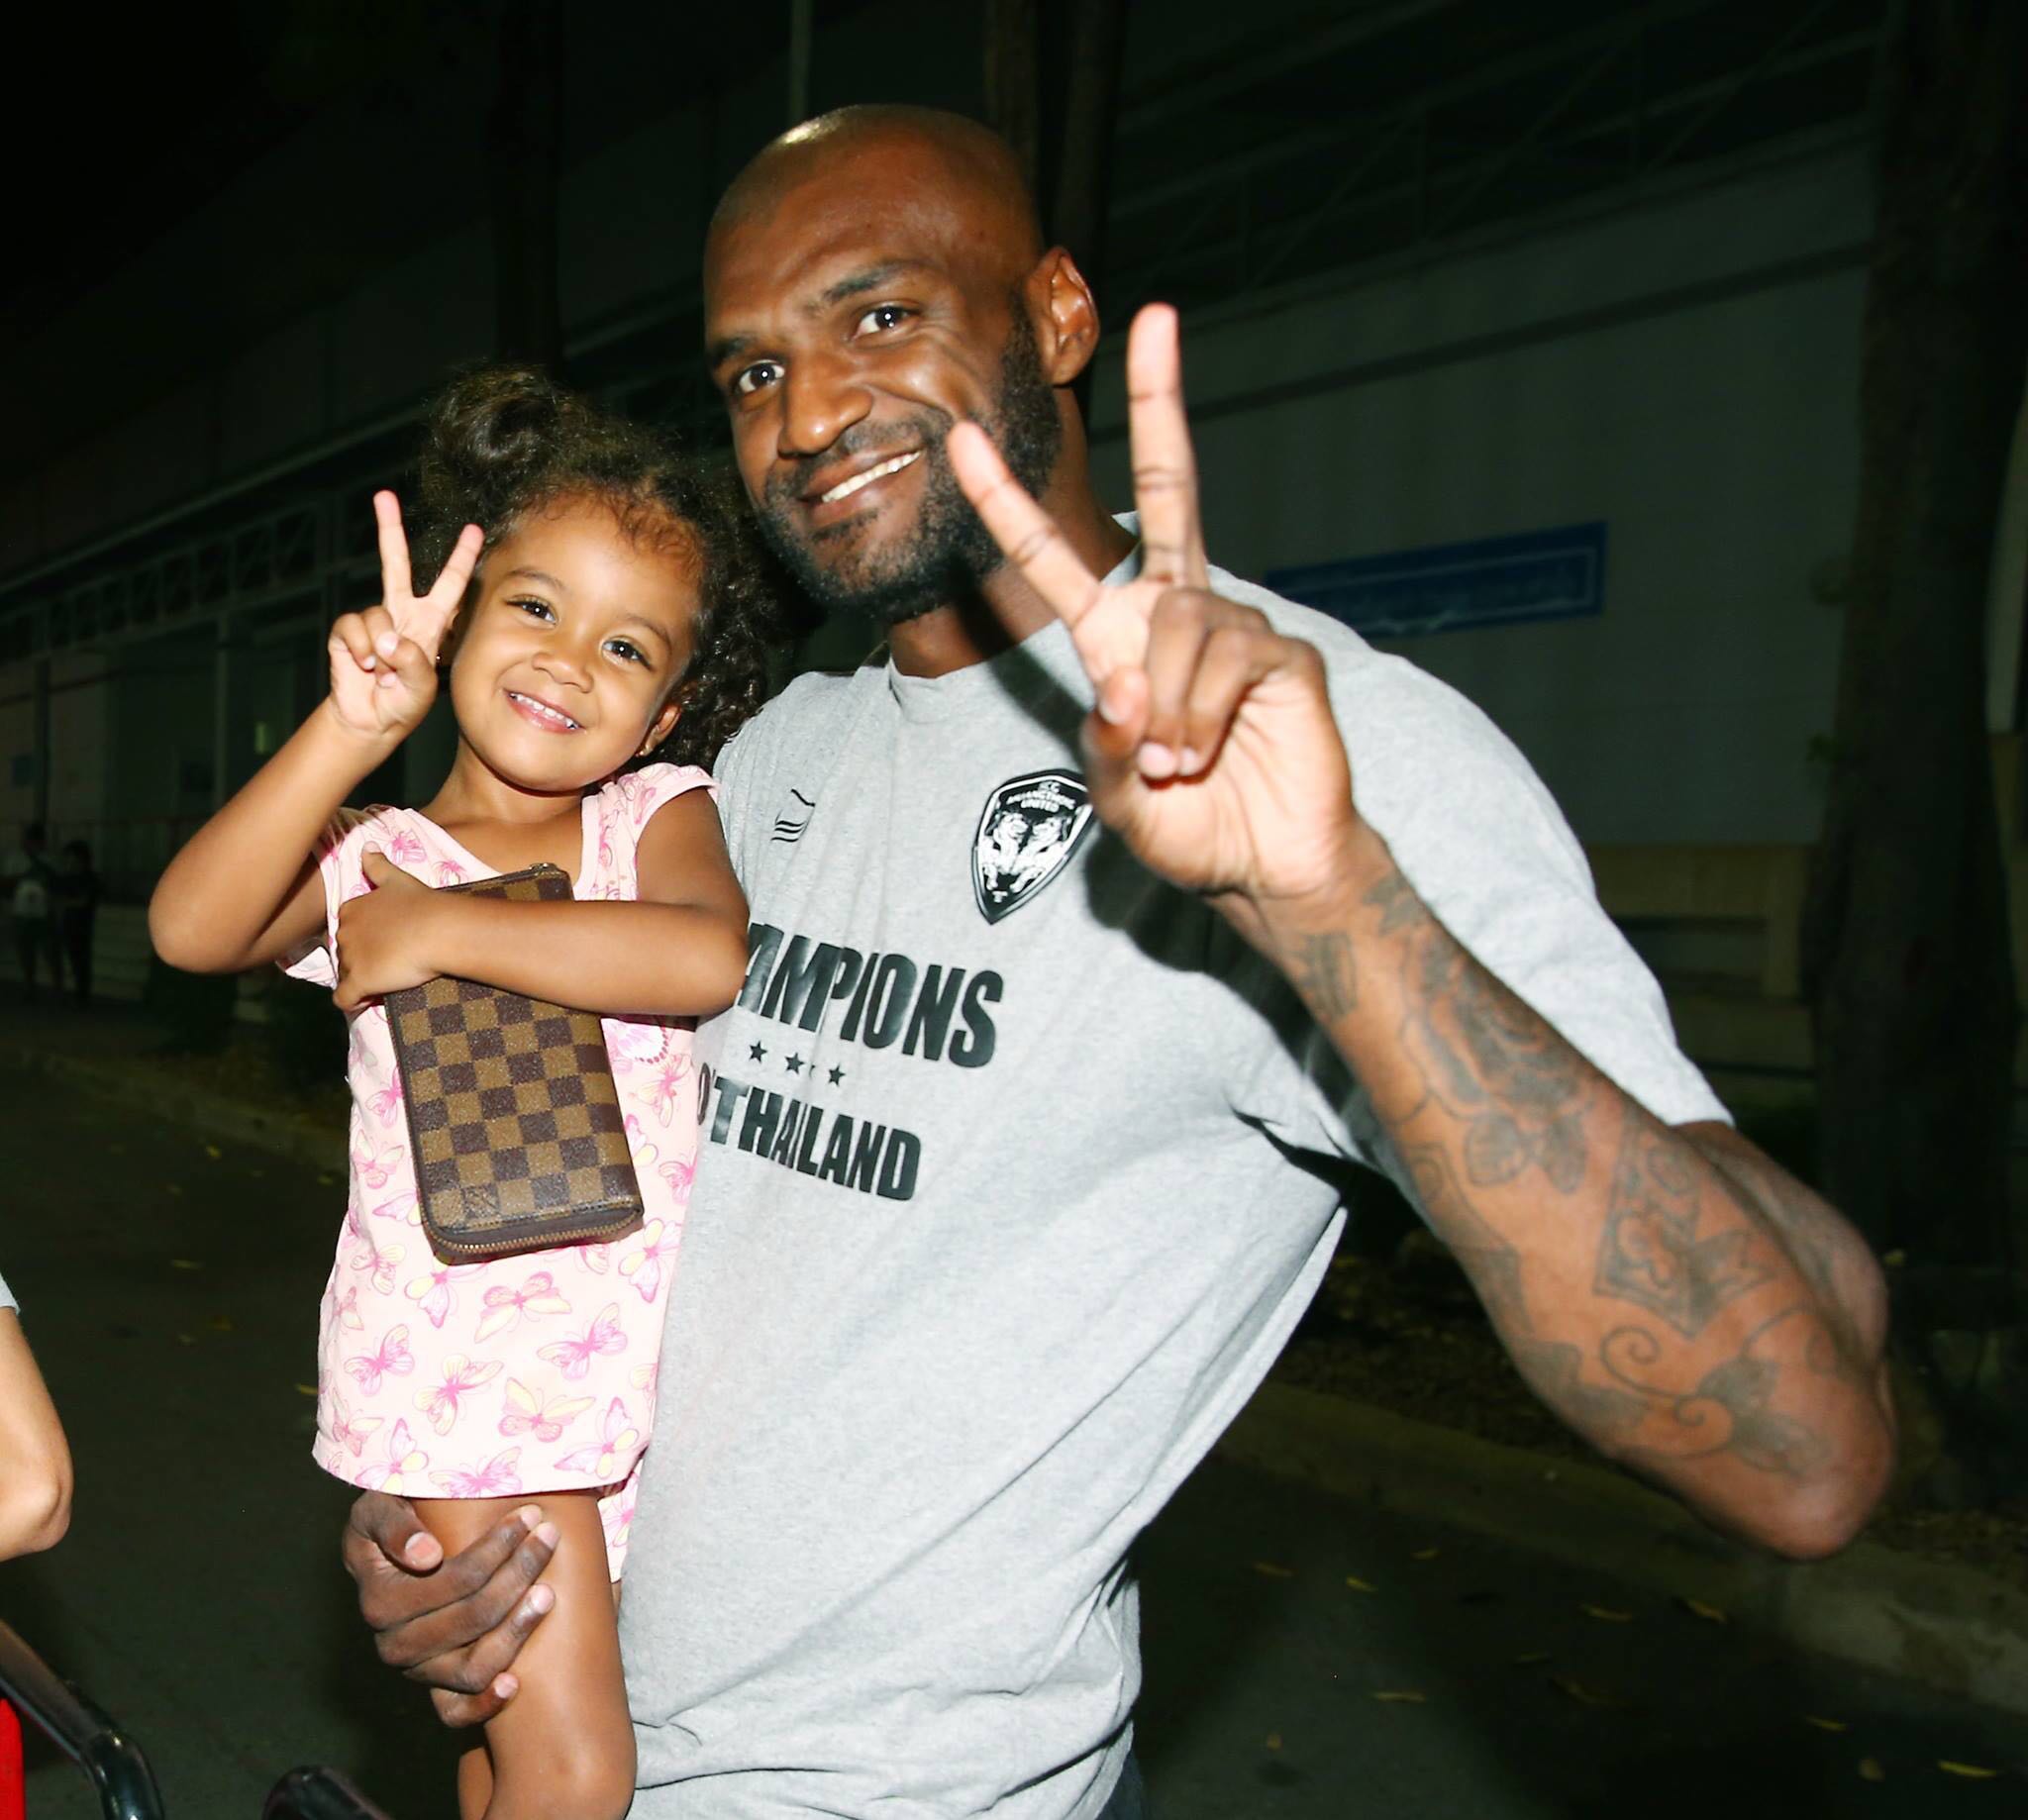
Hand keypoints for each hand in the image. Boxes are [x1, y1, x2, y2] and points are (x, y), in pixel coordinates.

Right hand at [326, 493, 482, 742]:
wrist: (371, 720)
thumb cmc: (405, 704)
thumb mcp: (423, 689)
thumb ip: (414, 664)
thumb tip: (388, 641)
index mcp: (431, 623)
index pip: (450, 584)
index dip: (462, 558)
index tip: (475, 529)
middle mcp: (401, 614)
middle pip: (395, 564)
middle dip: (389, 529)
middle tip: (384, 496)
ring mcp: (373, 621)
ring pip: (376, 612)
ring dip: (380, 648)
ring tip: (384, 673)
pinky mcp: (346, 632)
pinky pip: (353, 627)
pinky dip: (359, 650)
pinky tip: (364, 667)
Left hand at [333, 851, 441, 1009]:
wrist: (439, 929)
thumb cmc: (424, 903)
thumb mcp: (399, 879)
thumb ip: (378, 865)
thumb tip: (367, 846)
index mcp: (351, 909)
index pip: (348, 928)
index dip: (366, 939)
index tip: (388, 944)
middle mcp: (344, 932)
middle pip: (345, 953)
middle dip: (363, 959)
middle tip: (392, 962)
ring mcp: (350, 958)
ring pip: (346, 974)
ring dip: (362, 980)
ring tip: (389, 980)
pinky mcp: (359, 981)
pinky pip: (344, 999)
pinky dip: (353, 1002)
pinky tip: (368, 1000)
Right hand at [342, 1491, 557, 1726]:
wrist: (385, 1554)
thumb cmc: (389, 1520)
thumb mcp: (377, 1509)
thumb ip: (393, 1524)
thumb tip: (425, 1555)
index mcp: (380, 1601)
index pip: (456, 1578)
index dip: (498, 1547)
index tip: (530, 1516)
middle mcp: (395, 1644)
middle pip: (473, 1617)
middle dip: (518, 1574)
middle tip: (548, 1538)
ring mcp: (417, 1671)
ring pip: (471, 1667)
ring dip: (516, 1631)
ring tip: (548, 1593)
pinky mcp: (433, 1690)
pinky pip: (456, 1712)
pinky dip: (484, 1704)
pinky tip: (515, 1683)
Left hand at [947, 306, 1356, 909]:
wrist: (1269, 868)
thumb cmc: (1190, 829)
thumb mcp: (1116, 798)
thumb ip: (1102, 747)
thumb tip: (1123, 692)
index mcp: (1118, 640)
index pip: (1054, 559)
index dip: (1007, 504)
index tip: (962, 441)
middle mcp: (1176, 615)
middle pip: (1168, 489)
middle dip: (1162, 403)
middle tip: (1157, 317)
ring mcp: (1234, 625)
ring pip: (1178, 625)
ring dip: (1163, 706)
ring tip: (1172, 763)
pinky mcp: (1283, 653)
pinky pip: (1226, 660)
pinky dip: (1199, 717)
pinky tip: (1202, 753)